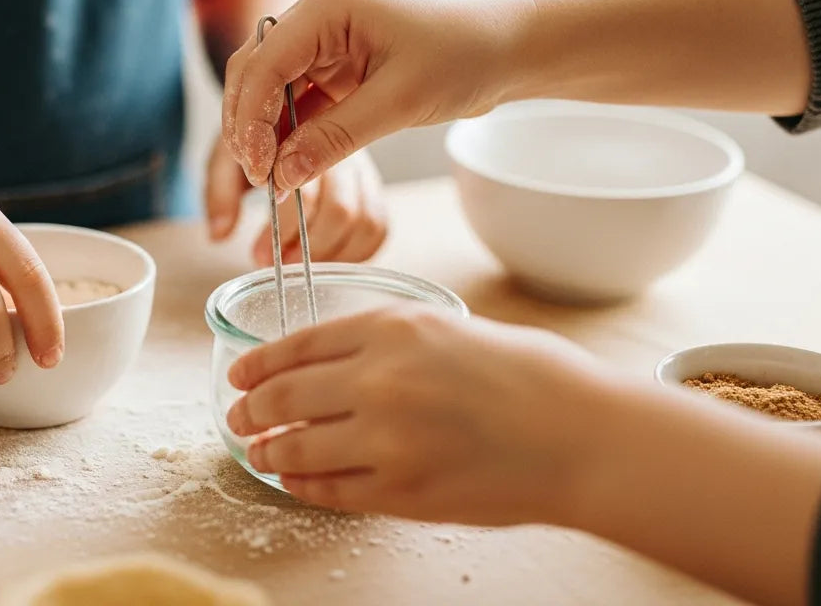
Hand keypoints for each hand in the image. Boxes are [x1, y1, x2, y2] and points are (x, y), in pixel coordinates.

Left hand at [205, 136, 387, 265]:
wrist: (279, 108)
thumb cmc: (252, 138)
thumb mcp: (226, 156)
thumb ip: (221, 191)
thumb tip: (219, 234)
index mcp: (309, 139)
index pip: (308, 190)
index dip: (283, 227)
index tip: (259, 251)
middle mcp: (343, 151)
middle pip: (341, 211)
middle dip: (304, 246)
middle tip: (272, 262)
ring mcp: (363, 170)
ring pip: (364, 222)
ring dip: (327, 254)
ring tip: (293, 264)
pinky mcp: (371, 187)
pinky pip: (377, 227)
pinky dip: (353, 253)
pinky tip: (321, 260)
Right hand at [221, 0, 534, 190]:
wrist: (509, 47)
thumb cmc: (465, 56)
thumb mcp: (399, 103)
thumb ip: (334, 139)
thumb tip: (282, 177)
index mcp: (326, 6)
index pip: (264, 63)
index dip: (251, 120)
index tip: (259, 170)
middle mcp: (316, 17)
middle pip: (255, 73)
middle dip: (249, 126)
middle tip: (260, 179)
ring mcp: (325, 42)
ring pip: (271, 91)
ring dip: (267, 134)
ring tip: (274, 181)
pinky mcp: (338, 67)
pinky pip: (299, 103)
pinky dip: (291, 135)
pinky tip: (292, 168)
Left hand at [224, 306, 613, 525]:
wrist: (582, 435)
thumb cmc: (531, 378)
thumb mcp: (450, 330)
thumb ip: (388, 342)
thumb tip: (333, 364)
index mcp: (392, 329)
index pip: (297, 346)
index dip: (258, 363)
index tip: (240, 374)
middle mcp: (378, 380)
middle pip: (283, 397)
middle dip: (251, 409)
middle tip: (238, 416)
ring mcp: (385, 440)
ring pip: (296, 448)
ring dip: (268, 452)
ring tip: (259, 452)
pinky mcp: (399, 492)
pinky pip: (329, 490)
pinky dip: (304, 486)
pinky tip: (298, 481)